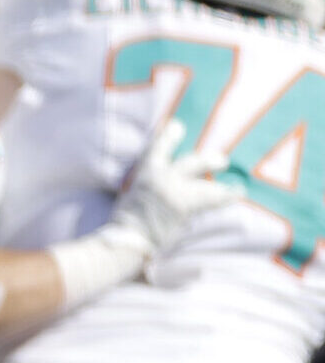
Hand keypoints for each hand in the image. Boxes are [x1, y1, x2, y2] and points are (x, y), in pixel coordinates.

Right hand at [111, 119, 239, 254]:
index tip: (177, 126)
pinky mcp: (184, 206)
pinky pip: (212, 199)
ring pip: (206, 185)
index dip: (169, 135)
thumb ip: (146, 182)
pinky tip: (238, 193)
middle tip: (222, 161)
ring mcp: (175, 191)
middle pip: (192, 163)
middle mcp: (162, 176)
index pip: (158, 146)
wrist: (127, 236)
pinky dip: (227, 196)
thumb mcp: (130, 192)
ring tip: (234, 187)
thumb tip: (162, 179)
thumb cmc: (125, 218)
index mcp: (145, 171)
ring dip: (221, 186)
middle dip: (208, 161)